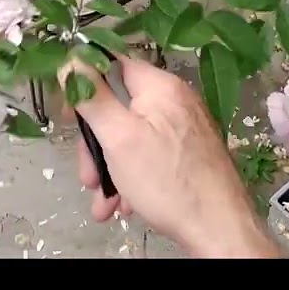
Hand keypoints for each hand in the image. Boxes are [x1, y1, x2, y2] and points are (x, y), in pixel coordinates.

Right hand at [64, 57, 280, 257]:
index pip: (113, 65)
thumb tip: (70, 60)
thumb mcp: (118, 137)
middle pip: (119, 109)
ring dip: (111, 170)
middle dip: (97, 146)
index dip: (86, 85)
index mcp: (160, 87)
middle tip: (88, 177)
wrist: (219, 228)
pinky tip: (126, 204)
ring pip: (131, 138)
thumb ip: (92, 97)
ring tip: (104, 203)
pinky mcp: (188, 153)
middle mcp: (175, 101)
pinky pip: (150, 155)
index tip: (69, 114)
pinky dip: (133, 177)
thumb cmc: (168, 181)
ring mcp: (184, 128)